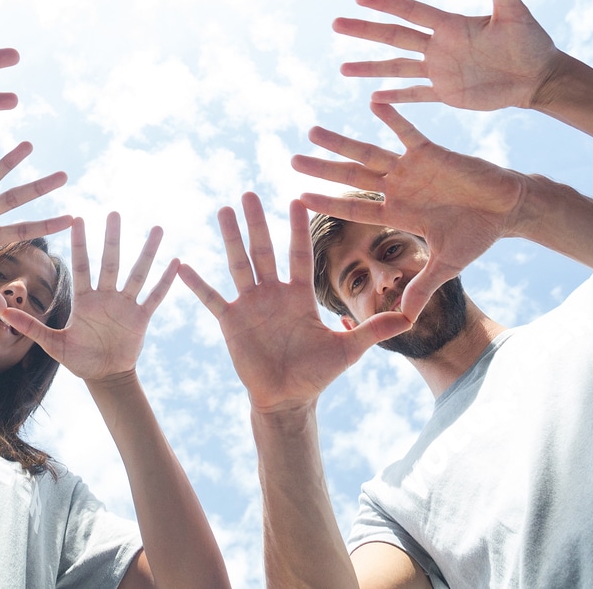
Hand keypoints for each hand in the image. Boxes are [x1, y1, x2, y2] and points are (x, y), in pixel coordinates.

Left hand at [4, 214, 176, 382]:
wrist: (105, 376)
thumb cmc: (78, 359)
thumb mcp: (53, 344)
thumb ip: (31, 327)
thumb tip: (3, 312)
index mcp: (84, 300)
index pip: (82, 266)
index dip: (81, 244)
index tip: (79, 219)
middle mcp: (106, 296)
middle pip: (110, 262)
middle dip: (112, 239)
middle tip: (115, 213)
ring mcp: (125, 305)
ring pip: (137, 273)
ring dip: (147, 252)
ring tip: (157, 229)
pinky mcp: (141, 317)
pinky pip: (154, 296)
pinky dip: (164, 282)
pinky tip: (175, 263)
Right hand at [178, 194, 409, 415]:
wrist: (287, 399)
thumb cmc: (317, 373)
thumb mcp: (348, 350)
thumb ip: (373, 330)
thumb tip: (410, 318)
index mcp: (299, 295)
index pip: (299, 254)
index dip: (298, 229)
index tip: (297, 199)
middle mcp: (273, 293)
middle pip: (263, 250)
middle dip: (257, 222)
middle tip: (248, 193)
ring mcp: (250, 305)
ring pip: (238, 264)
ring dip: (230, 238)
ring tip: (222, 211)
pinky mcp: (230, 322)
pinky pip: (211, 298)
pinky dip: (197, 283)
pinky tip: (182, 265)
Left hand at [292, 106, 528, 322]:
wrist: (508, 210)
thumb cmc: (477, 236)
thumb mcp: (447, 266)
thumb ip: (423, 289)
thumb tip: (404, 320)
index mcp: (397, 214)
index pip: (354, 209)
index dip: (327, 204)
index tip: (297, 198)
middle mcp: (398, 188)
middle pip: (351, 178)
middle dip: (322, 169)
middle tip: (291, 160)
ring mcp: (411, 169)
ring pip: (368, 153)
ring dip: (341, 143)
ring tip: (312, 131)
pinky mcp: (431, 152)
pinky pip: (406, 132)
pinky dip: (391, 118)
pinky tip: (371, 103)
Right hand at [339, 0, 561, 109]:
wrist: (539, 76)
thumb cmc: (530, 41)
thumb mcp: (514, 11)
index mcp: (451, 25)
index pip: (411, 11)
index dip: (385, 4)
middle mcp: (439, 45)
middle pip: (394, 36)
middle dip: (365, 31)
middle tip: (335, 24)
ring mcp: (439, 70)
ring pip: (397, 67)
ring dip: (370, 68)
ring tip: (342, 68)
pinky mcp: (446, 93)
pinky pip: (416, 95)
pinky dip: (396, 98)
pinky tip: (374, 99)